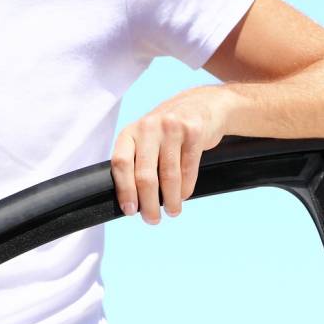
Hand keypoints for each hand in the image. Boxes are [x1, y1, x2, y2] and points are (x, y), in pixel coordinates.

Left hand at [111, 88, 231, 223]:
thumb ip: (136, 161)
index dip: (124, 190)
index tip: (130, 210)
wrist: (202, 105)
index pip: (121, 163)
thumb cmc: (168, 130)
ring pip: (168, 176)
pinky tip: (183, 196)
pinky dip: (186, 189)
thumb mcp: (146, 137)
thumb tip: (131, 201)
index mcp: (131, 131)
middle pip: (145, 175)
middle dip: (148, 203)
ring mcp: (172, 128)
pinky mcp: (194, 132)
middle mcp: (148, 127)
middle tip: (152, 219)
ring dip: (171, 200)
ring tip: (172, 211)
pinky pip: (188, 170)